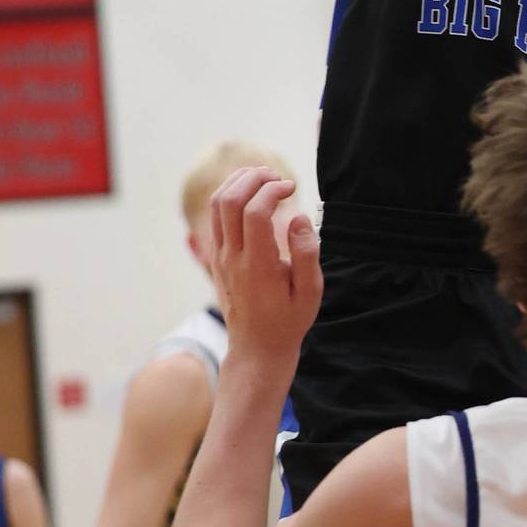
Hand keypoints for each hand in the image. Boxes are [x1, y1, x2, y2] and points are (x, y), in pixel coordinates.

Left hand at [210, 169, 320, 368]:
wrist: (256, 349)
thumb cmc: (288, 321)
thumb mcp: (310, 292)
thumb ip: (307, 253)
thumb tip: (298, 217)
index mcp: (257, 266)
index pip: (254, 212)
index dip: (273, 190)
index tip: (293, 188)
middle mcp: (232, 258)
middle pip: (230, 200)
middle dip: (254, 178)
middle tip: (278, 178)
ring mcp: (220, 257)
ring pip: (217, 204)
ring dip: (240, 182)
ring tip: (265, 178)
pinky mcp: (216, 257)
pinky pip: (216, 216)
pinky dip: (231, 194)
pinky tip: (252, 193)